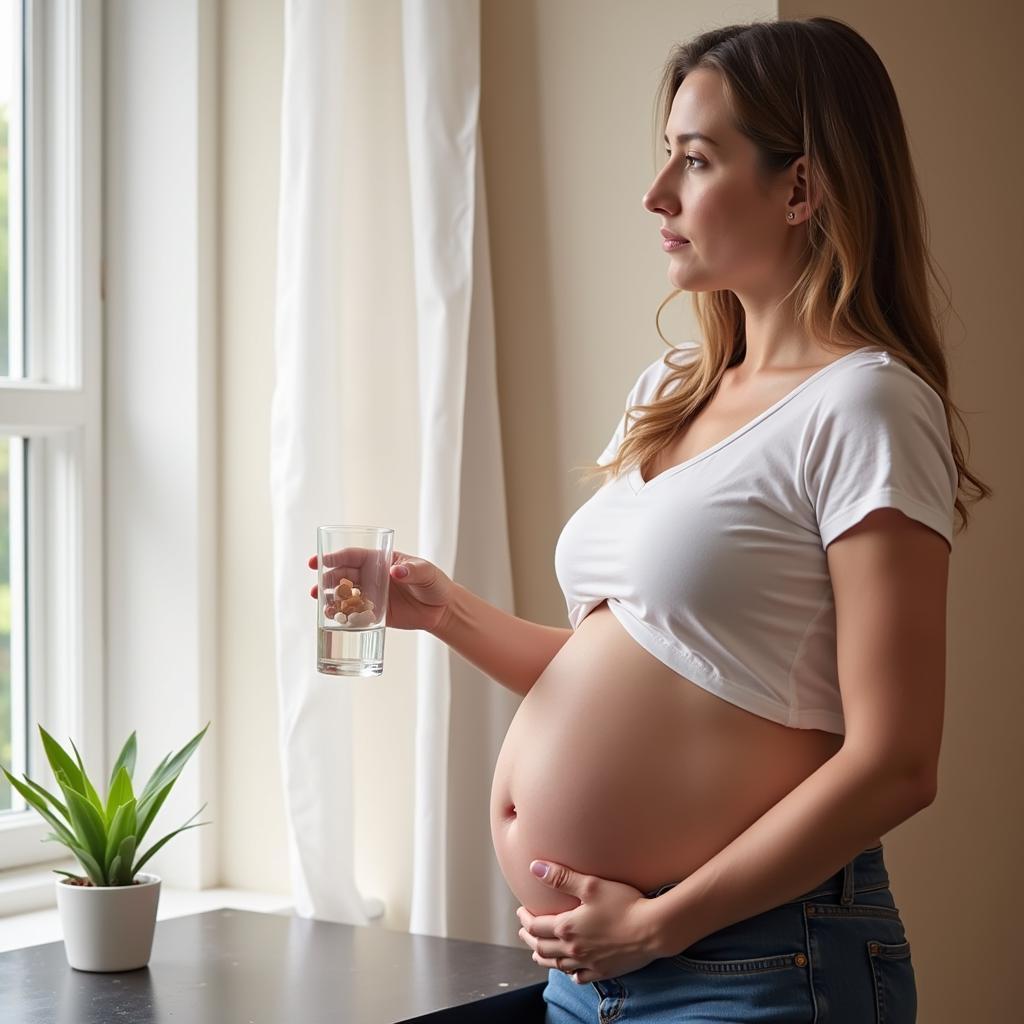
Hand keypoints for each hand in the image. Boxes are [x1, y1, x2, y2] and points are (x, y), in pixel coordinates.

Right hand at [308, 548, 455, 634]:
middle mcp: (372, 576)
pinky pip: (353, 614)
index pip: (352, 556)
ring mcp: (371, 595)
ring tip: (321, 605)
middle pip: (343, 575)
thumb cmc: (436, 584)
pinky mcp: (374, 614)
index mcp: (381, 560)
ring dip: (329, 598)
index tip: (317, 562)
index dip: (333, 558)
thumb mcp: (427, 574)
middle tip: (316, 589)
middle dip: (326, 580)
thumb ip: (413, 571)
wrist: (442, 610)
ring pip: (344, 595)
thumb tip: (396, 571)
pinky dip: (342, 616)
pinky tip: (333, 620)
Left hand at [515, 860, 660, 984]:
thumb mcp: (591, 885)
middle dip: (530, 939)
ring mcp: (588, 963)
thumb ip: (561, 877)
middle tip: (524, 932)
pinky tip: (571, 971)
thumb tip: (535, 867)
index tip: (520, 912)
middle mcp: (573, 949)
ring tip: (538, 953)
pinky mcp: (604, 971)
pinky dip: (570, 974)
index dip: (525, 919)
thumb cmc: (623, 904)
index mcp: (567, 928)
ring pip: (558, 966)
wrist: (652, 930)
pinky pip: (580, 977)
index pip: (536, 926)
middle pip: (543, 948)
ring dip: (544, 958)